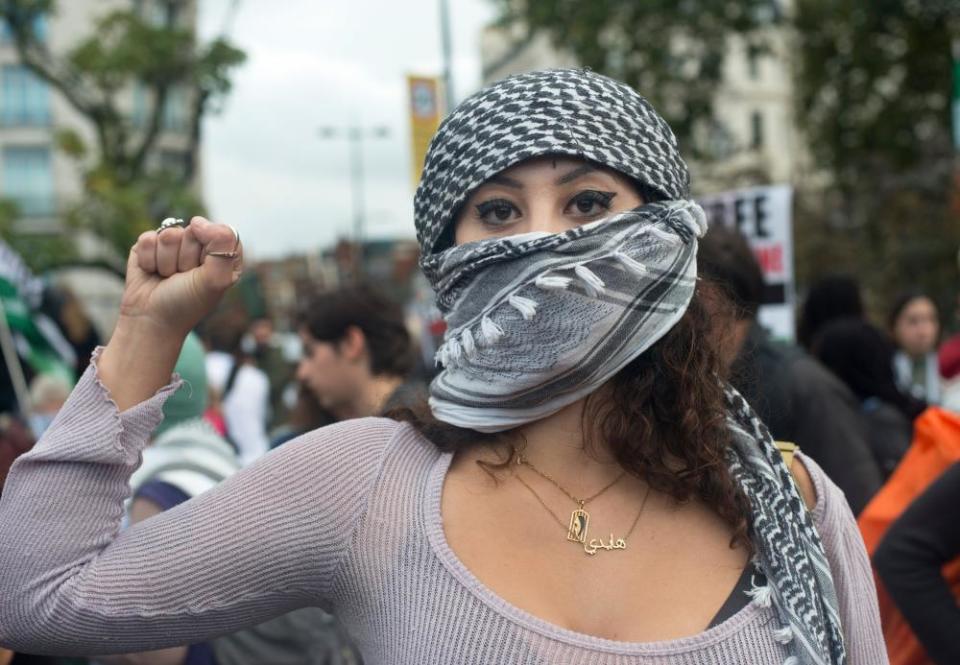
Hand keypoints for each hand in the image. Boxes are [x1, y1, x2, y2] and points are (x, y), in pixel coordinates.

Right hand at [119, 216, 242, 336]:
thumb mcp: (216, 279)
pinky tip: (152, 272)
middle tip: (183, 277)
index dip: (210, 252)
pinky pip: (148, 238)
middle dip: (186, 257)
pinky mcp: (149, 245)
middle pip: (194, 231)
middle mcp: (199, 247)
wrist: (151, 319)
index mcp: (223, 255)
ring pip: (169, 234)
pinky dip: (149, 260)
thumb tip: (196, 220)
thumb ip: (222, 245)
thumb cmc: (187, 303)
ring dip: (167, 261)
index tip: (203, 272)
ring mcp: (173, 245)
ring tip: (168, 277)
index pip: (222, 234)